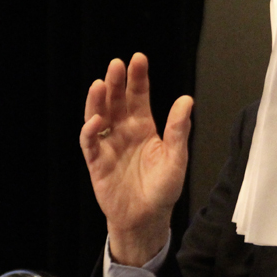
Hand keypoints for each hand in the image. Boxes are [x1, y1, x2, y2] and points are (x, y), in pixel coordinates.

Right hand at [80, 53, 192, 266]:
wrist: (147, 217)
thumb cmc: (163, 187)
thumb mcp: (177, 157)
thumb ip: (179, 130)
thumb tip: (186, 99)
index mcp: (144, 127)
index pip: (139, 96)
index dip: (138, 78)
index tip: (138, 59)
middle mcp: (124, 132)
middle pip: (116, 101)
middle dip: (116, 82)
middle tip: (117, 64)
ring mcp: (108, 145)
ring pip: (99, 117)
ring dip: (98, 101)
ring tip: (101, 84)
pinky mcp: (96, 163)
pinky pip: (90, 143)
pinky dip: (90, 131)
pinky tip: (96, 120)